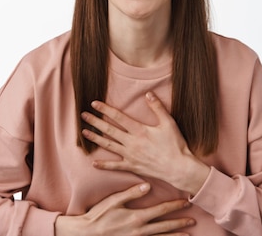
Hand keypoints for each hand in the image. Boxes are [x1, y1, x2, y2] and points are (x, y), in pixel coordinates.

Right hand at [54, 182, 194, 235]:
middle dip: (180, 222)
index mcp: (137, 217)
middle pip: (165, 226)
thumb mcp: (114, 201)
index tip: (185, 202)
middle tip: (193, 220)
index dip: (174, 206)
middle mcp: (140, 230)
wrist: (87, 234)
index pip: (161, 210)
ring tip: (188, 235)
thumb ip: (131, 193)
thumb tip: (148, 185)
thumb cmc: (99, 215)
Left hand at [81, 92, 209, 194]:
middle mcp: (132, 142)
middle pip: (109, 130)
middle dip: (95, 122)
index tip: (94, 103)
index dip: (105, 109)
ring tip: (83, 133)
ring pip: (109, 146)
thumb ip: (157, 107)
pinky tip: (93, 163)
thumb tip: (148, 93)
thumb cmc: (175, 145)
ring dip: (95, 139)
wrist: (179, 168)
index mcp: (140, 130)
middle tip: (83, 115)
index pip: (118, 117)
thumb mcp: (168, 123)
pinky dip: (104, 165)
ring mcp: (130, 155)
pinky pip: (115, 166)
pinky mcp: (132, 166)